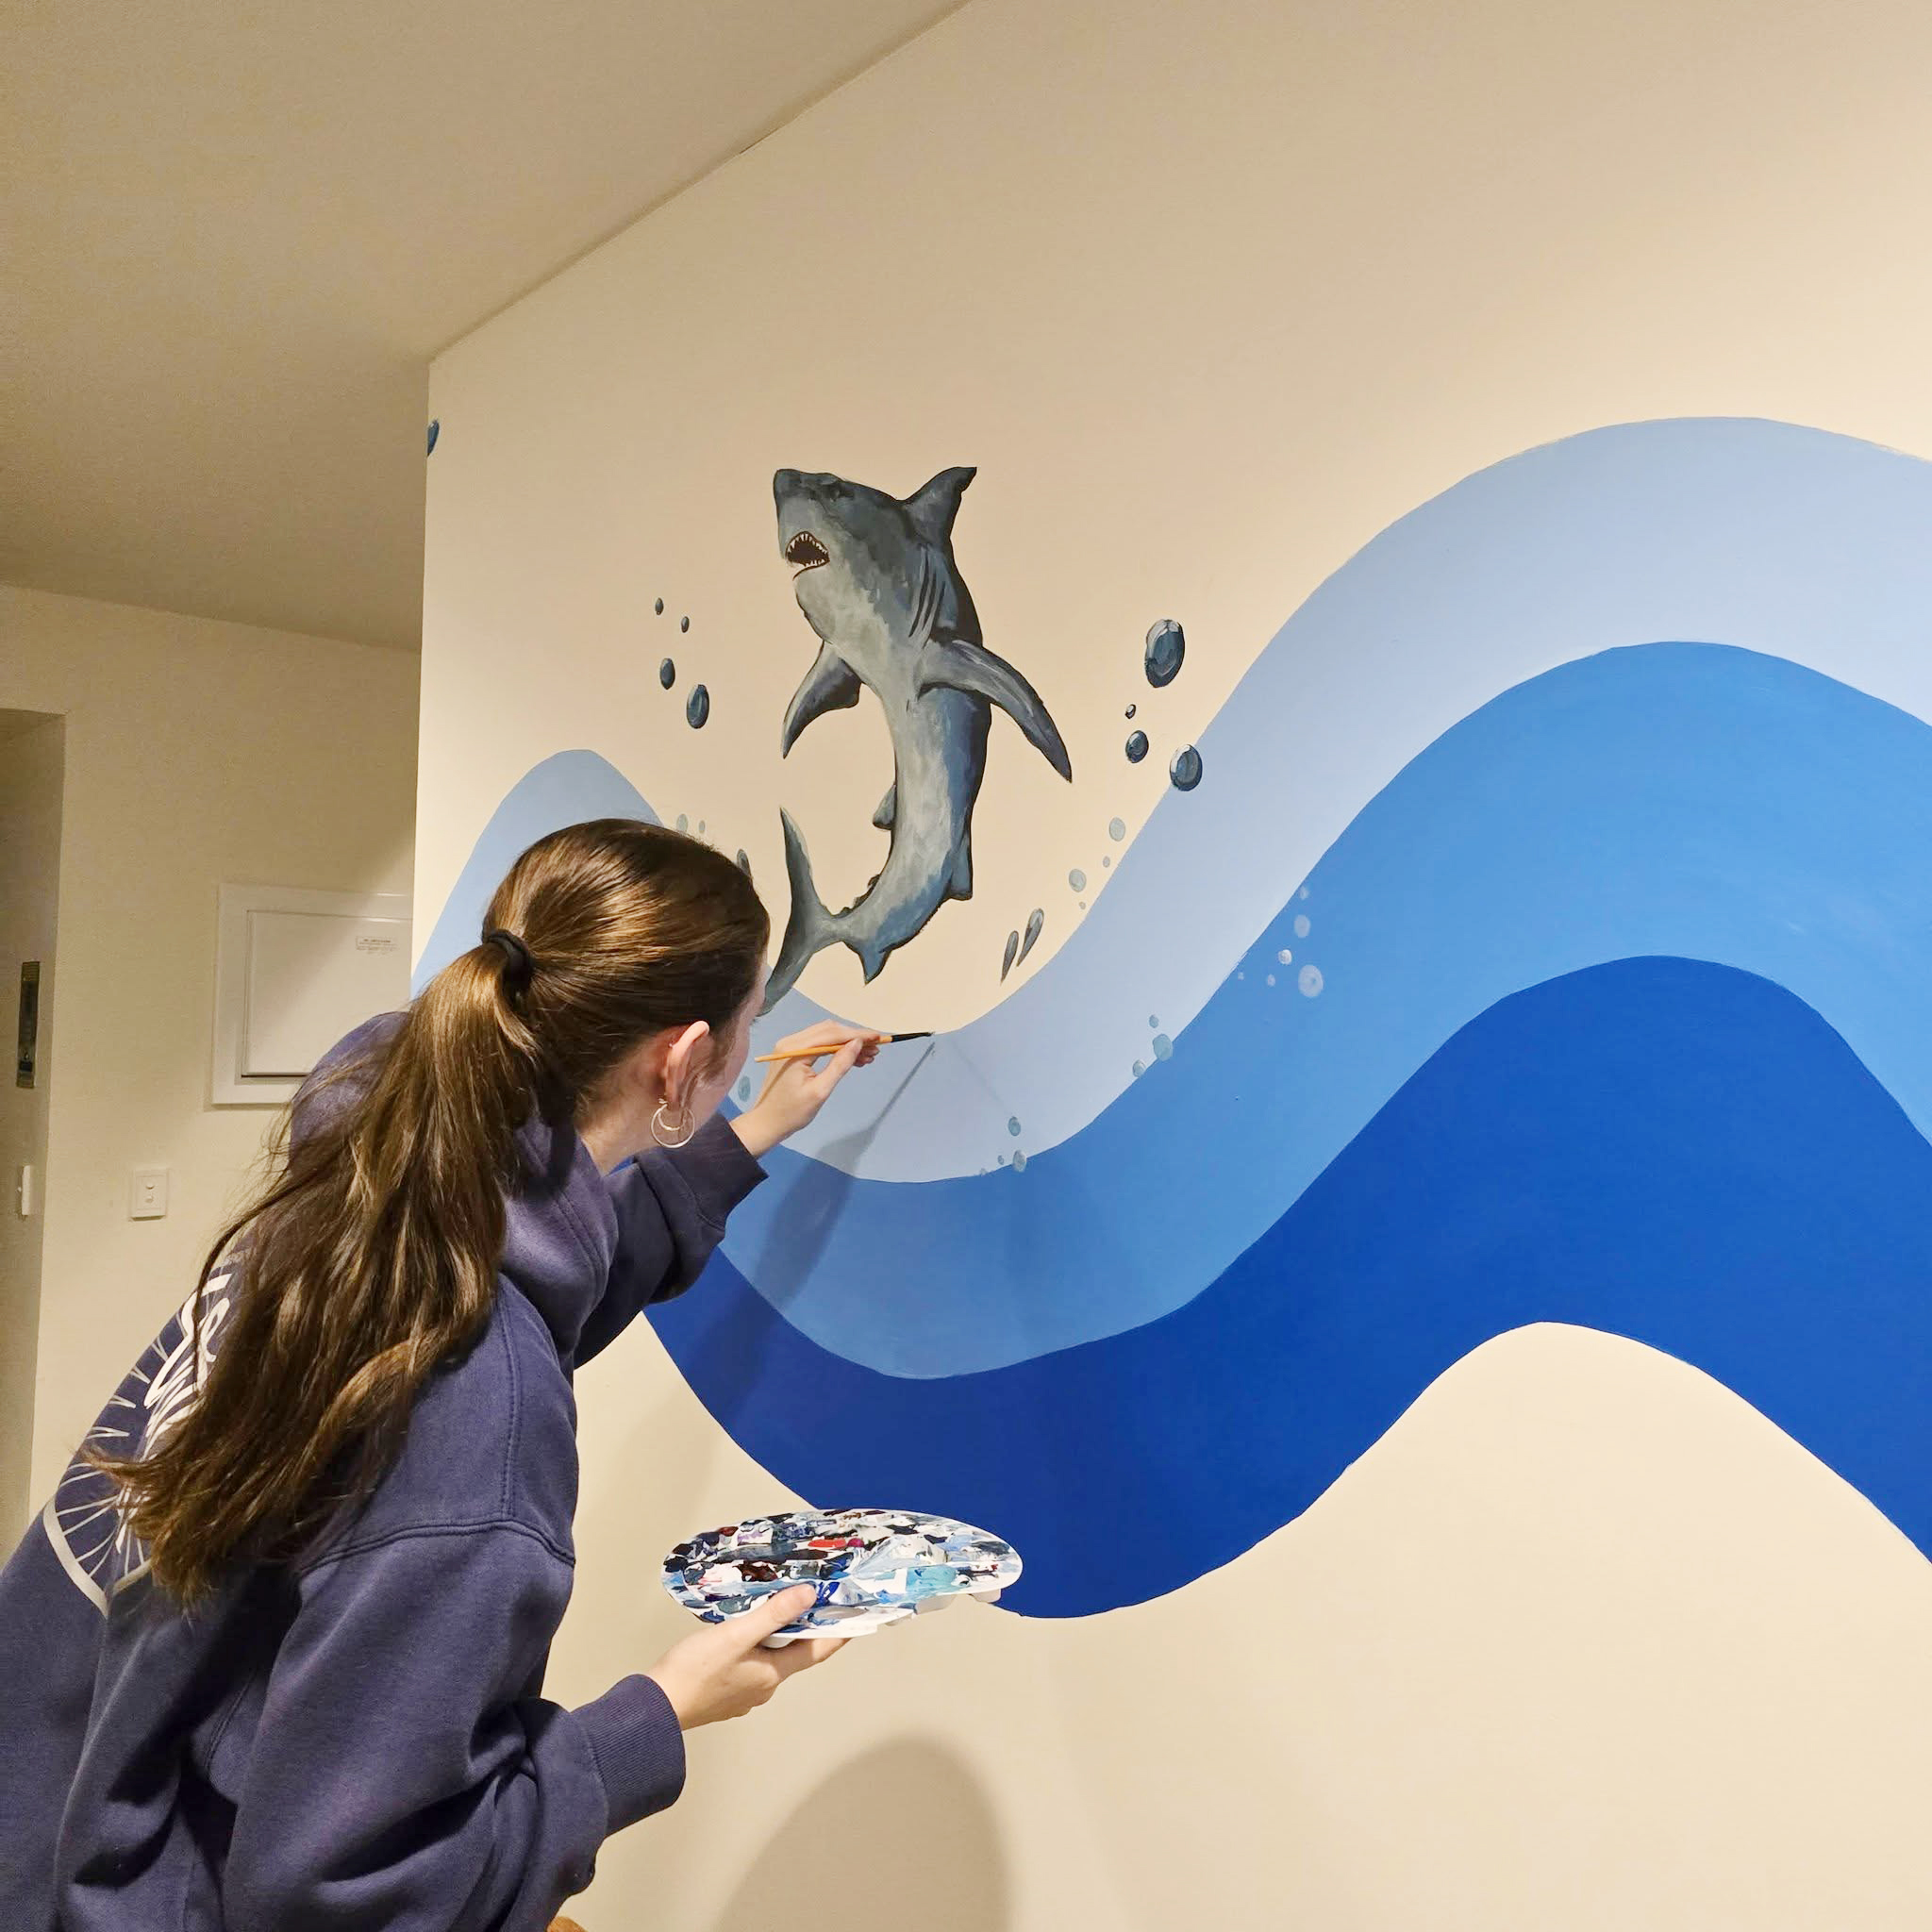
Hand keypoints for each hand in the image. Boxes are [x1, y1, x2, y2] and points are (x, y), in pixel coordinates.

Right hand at [645, 1586, 846, 1728]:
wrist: (655, 1708)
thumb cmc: (696, 1670)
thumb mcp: (736, 1635)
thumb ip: (773, 1614)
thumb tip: (810, 1595)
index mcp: (772, 1675)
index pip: (817, 1651)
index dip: (838, 1633)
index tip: (856, 1617)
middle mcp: (763, 1688)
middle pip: (793, 1653)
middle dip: (802, 1628)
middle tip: (806, 1598)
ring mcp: (742, 1695)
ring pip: (768, 1659)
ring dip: (774, 1637)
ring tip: (768, 1609)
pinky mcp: (723, 1694)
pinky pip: (748, 1666)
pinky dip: (753, 1647)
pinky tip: (738, 1634)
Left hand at [730, 1021, 879, 1157]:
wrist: (767, 1123)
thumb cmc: (792, 1112)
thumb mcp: (820, 1091)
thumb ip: (840, 1065)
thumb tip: (858, 1043)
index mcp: (795, 1049)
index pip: (831, 1034)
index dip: (857, 1034)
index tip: (878, 1037)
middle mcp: (791, 1041)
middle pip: (829, 1031)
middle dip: (854, 1037)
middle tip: (877, 1048)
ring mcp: (790, 1046)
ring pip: (825, 1036)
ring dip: (847, 1043)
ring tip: (868, 1056)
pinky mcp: (792, 1053)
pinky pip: (819, 1045)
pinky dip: (837, 1049)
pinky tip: (853, 1059)